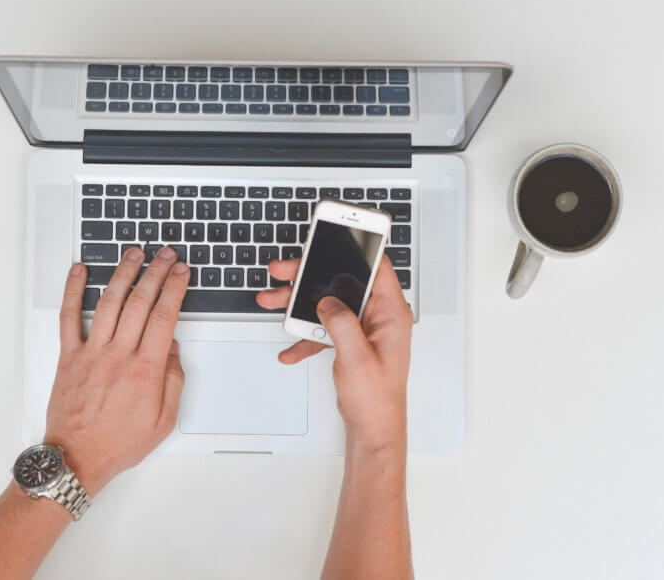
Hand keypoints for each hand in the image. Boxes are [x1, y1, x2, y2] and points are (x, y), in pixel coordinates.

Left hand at [44, 246, 188, 494]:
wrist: (78, 458)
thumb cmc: (118, 443)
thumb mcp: (164, 420)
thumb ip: (173, 380)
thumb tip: (172, 348)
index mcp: (145, 371)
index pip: (164, 316)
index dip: (175, 289)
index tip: (182, 272)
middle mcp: (118, 356)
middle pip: (140, 302)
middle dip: (156, 273)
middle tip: (166, 255)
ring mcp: (91, 353)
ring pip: (109, 302)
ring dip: (123, 273)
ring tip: (134, 253)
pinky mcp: (69, 356)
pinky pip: (69, 317)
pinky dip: (73, 291)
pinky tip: (80, 271)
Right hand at [255, 256, 411, 452]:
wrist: (373, 427)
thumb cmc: (377, 398)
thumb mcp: (357, 357)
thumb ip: (341, 324)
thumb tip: (326, 302)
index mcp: (390, 313)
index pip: (377, 267)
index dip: (358, 247)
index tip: (336, 235)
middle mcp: (378, 316)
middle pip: (343, 281)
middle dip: (310, 275)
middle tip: (285, 270)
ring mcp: (363, 327)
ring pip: (328, 303)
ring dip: (299, 304)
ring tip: (273, 300)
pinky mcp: (350, 340)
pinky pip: (323, 327)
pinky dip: (305, 334)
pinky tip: (291, 348)